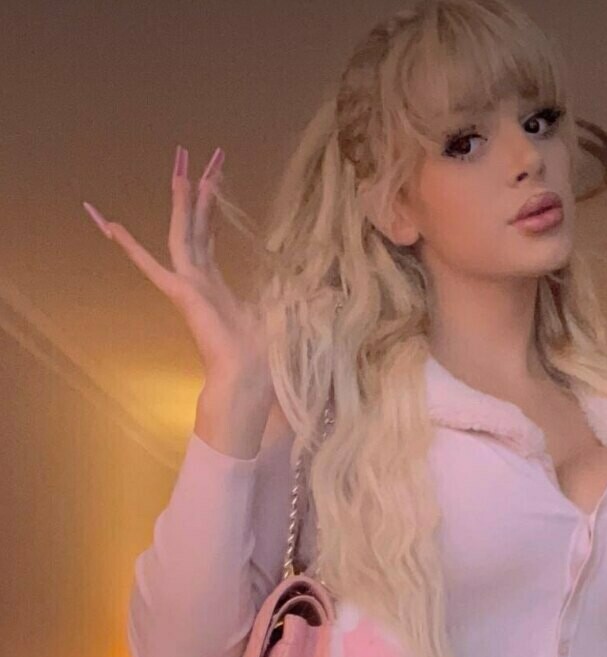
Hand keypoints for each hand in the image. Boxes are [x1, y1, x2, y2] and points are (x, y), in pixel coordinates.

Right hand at [82, 145, 272, 396]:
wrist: (247, 379)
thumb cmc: (263, 357)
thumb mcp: (282, 315)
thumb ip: (291, 297)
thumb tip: (324, 290)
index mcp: (218, 286)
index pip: (210, 234)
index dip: (212, 203)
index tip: (213, 174)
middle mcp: (199, 281)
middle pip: (195, 224)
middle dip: (195, 187)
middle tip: (191, 153)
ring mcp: (188, 286)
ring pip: (181, 232)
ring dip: (181, 199)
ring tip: (180, 165)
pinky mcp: (181, 295)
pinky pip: (150, 265)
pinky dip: (130, 247)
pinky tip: (108, 225)